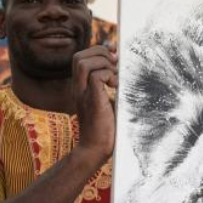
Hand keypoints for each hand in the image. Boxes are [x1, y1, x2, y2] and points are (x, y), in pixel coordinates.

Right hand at [71, 43, 117, 162]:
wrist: (95, 151)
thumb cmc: (105, 131)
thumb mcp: (108, 104)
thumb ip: (111, 89)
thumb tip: (123, 75)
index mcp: (81, 88)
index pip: (80, 59)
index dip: (97, 51)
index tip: (114, 56)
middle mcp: (78, 89)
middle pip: (78, 57)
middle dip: (98, 52)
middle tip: (115, 63)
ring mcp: (82, 94)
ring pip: (83, 62)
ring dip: (103, 63)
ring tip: (115, 76)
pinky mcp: (91, 101)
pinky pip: (96, 76)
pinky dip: (109, 76)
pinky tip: (116, 88)